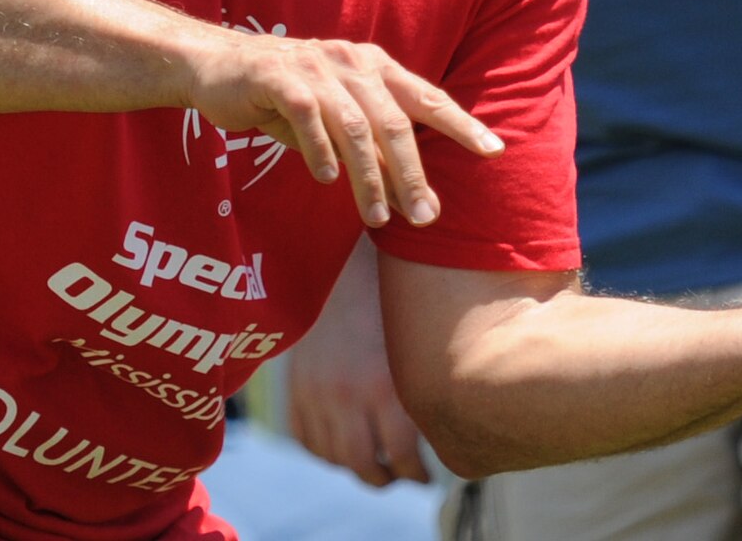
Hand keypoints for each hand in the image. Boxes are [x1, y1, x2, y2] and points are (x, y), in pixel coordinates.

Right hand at [182, 28, 501, 227]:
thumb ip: (370, 146)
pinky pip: (308, 117)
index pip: (428, 98)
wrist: (217, 65)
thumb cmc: (285, 96)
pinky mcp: (279, 78)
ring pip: (356, 126)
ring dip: (369, 176)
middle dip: (414, 172)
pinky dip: (321, 150)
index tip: (494, 151)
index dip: (462, 124)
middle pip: (396, 121)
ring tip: (378, 217)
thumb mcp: (334, 118)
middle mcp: (353, 62)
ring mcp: (316, 68)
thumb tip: (409, 192)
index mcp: (375, 67)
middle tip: (426, 216)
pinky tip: (328, 180)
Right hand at [286, 252, 430, 485]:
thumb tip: (447, 429)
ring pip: (333, 457)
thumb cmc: (396, 300)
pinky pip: (304, 438)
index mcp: (387, 387)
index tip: (426, 475)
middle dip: (386, 479)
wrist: (345, 263)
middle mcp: (348, 397)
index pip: (402, 457)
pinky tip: (342, 447)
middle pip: (365, 467)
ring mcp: (316, 395)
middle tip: (402, 477)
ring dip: (355, 468)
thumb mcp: (416, 346)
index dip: (416, 473)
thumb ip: (423, 389)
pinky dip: (323, 450)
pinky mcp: (295, 387)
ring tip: (375, 466)